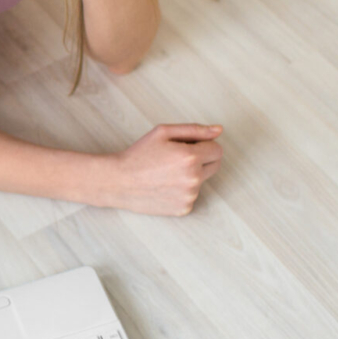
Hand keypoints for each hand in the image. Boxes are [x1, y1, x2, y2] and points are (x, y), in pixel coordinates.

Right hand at [99, 123, 223, 215]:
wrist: (118, 182)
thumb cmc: (139, 154)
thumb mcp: (163, 132)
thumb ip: (194, 130)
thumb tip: (219, 130)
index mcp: (191, 157)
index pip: (217, 150)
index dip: (203, 145)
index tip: (186, 147)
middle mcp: (194, 178)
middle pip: (215, 165)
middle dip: (202, 159)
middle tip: (177, 159)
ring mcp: (189, 196)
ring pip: (202, 180)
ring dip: (190, 175)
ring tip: (165, 173)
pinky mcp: (183, 208)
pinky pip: (191, 195)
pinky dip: (182, 190)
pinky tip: (164, 186)